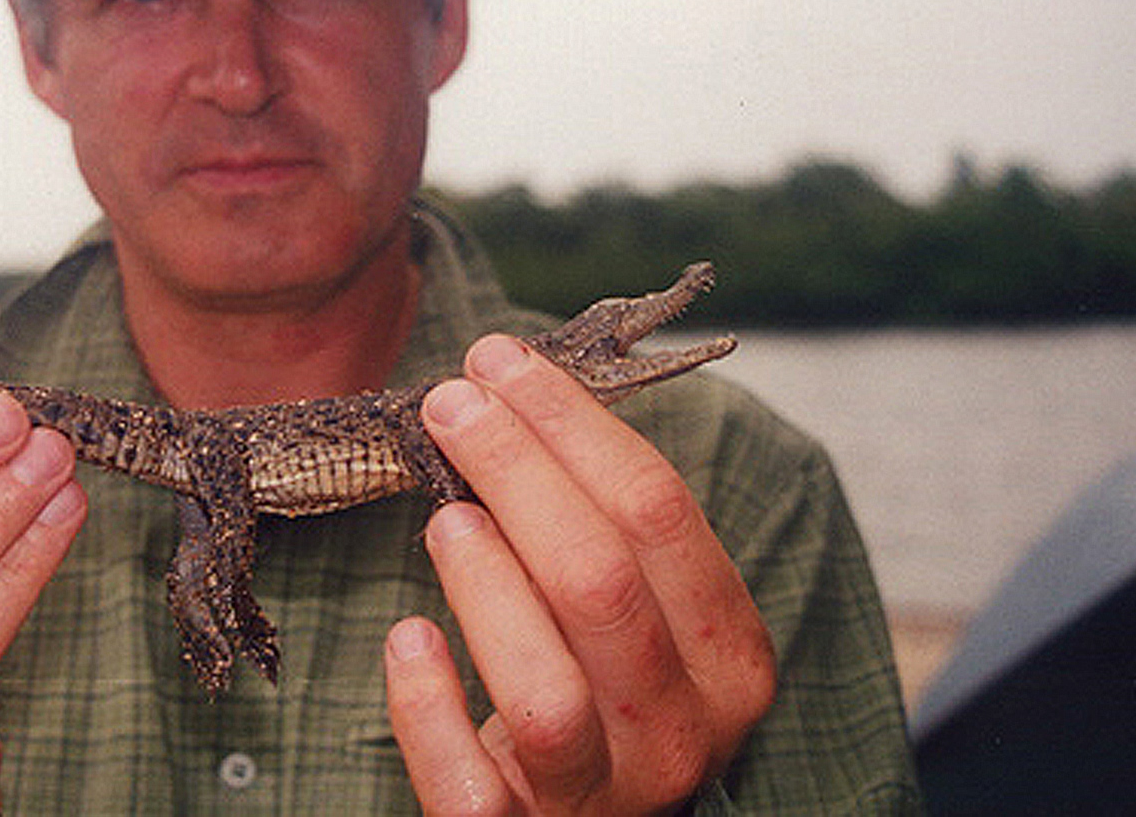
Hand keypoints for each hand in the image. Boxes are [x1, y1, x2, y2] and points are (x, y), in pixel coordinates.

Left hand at [385, 335, 775, 814]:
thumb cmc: (602, 697)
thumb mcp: (639, 620)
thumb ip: (598, 530)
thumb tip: (502, 391)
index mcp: (728, 658)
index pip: (660, 515)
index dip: (573, 424)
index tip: (501, 363)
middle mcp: (680, 732)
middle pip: (602, 583)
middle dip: (519, 474)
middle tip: (450, 406)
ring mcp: (604, 797)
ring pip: (548, 694)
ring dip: (488, 588)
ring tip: (443, 517)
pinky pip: (469, 787)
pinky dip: (430, 711)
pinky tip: (406, 639)